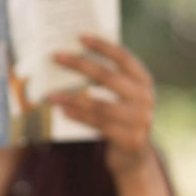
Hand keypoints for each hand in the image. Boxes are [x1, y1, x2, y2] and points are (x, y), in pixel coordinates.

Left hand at [49, 35, 154, 175]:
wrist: (134, 158)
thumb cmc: (121, 121)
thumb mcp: (122, 98)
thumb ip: (109, 82)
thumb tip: (75, 59)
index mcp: (144, 81)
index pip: (124, 57)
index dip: (102, 46)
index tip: (80, 37)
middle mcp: (145, 98)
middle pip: (108, 77)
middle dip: (80, 65)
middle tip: (56, 57)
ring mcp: (139, 120)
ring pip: (100, 104)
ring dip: (72, 98)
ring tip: (50, 94)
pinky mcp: (129, 139)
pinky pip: (99, 125)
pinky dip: (80, 117)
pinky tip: (63, 112)